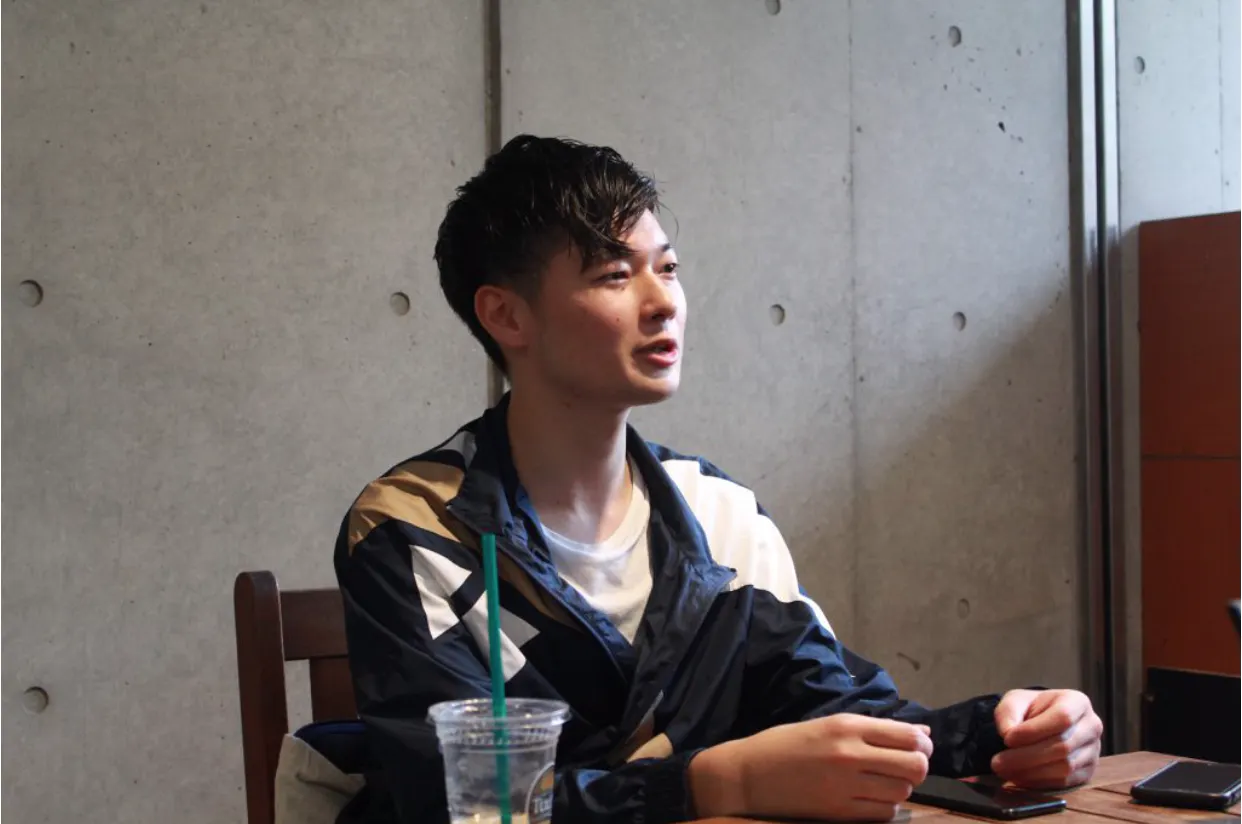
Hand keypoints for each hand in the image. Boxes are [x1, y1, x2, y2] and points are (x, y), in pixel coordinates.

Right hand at [689, 714, 931, 821]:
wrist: (748, 776)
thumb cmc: (786, 745)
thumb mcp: (828, 725)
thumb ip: (874, 730)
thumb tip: (922, 734)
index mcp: (846, 726)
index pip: (907, 735)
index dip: (923, 744)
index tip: (919, 748)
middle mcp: (849, 754)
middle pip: (914, 766)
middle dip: (918, 767)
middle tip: (906, 767)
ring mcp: (845, 786)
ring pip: (902, 792)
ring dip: (900, 788)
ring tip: (882, 783)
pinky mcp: (839, 813)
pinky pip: (883, 814)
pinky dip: (884, 808)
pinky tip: (869, 799)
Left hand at [991, 689, 1102, 788]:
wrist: (1042, 723)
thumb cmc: (1031, 709)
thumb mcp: (1015, 701)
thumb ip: (1008, 714)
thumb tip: (1009, 735)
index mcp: (1077, 702)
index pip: (1063, 717)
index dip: (1034, 731)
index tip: (1007, 739)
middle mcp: (1091, 726)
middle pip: (1063, 746)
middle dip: (1026, 756)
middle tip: (997, 762)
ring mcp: (1093, 751)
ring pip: (1064, 767)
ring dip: (1030, 772)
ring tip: (1004, 770)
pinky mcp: (1087, 772)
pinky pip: (1065, 782)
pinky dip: (1039, 782)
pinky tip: (1019, 777)